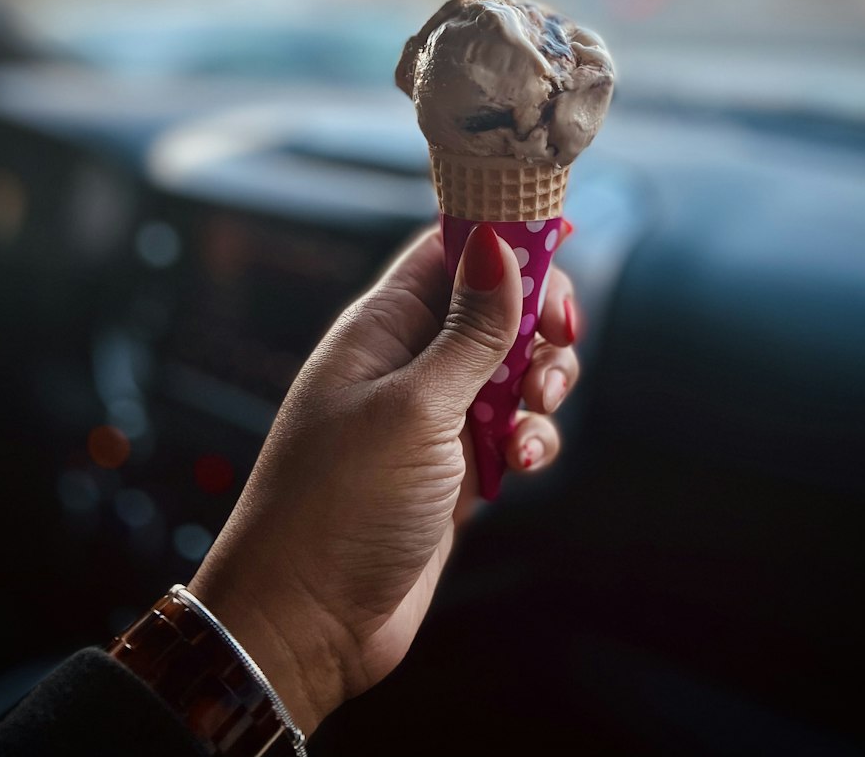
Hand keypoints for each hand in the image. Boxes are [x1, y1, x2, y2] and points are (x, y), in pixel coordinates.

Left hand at [189, 225, 579, 733]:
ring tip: (530, 420)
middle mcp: (409, 362)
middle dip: (538, 321)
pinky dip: (531, 438)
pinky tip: (522, 463)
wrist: (307, 623)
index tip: (557, 254)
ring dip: (542, 386)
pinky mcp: (455, 466)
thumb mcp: (415, 408)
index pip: (448, 250)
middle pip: (494, 306)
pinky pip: (513, 428)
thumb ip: (469, 331)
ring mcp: (434, 415)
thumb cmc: (340, 505)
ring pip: (514, 369)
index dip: (504, 241)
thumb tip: (498, 245)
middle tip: (558, 344)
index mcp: (383, 326)